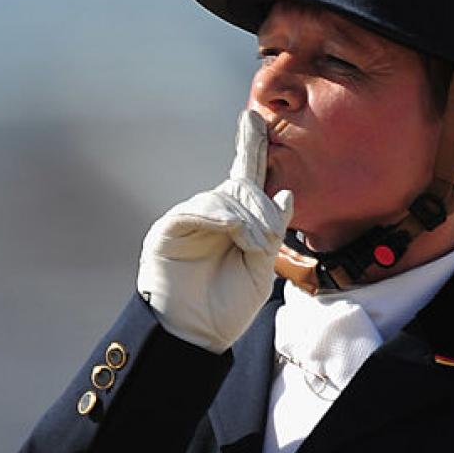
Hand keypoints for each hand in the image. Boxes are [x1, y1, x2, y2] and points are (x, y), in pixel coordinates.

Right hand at [137, 110, 293, 352]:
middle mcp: (212, 215)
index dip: (250, 146)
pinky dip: (220, 217)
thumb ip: (272, 230)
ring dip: (246, 218)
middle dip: (260, 207)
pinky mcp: (169, 230)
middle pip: (240, 186)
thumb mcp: (262, 267)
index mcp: (236, 222)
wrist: (196, 336)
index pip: (245, 177)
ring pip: (223, 198)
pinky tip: (232, 232)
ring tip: (253, 247)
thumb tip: (284, 191)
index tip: (253, 117)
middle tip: (266, 239)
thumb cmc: (228, 307)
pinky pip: (197, 210)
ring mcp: (189, 221)